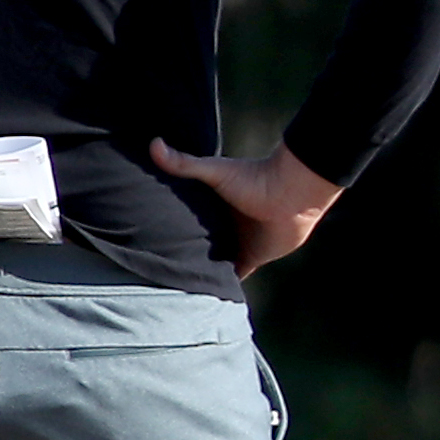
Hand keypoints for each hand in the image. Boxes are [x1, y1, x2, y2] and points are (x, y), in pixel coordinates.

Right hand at [152, 139, 344, 273]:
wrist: (292, 194)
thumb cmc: (256, 178)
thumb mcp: (214, 171)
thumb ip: (184, 163)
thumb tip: (153, 143)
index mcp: (213, 206)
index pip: (186, 219)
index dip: (169, 228)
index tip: (146, 236)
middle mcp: (224, 225)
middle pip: (198, 242)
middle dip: (183, 252)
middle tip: (156, 266)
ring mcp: (238, 242)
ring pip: (215, 261)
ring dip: (202, 271)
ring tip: (174, 285)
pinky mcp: (252, 257)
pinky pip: (235, 275)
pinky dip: (225, 284)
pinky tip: (206, 296)